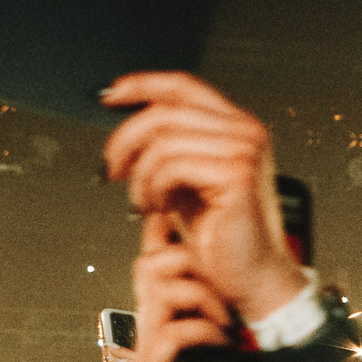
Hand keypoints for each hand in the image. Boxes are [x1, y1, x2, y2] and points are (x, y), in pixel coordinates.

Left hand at [100, 72, 307, 324]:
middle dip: (126, 140)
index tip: (110, 97)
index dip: (142, 85)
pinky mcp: (236, 174)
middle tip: (113, 168)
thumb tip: (128, 124)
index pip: (183, 86)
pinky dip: (153, 189)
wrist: (250, 275)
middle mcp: (245, 132)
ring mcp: (244, 151)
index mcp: (237, 127)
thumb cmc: (221, 236)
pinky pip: (171, 166)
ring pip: (163, 140)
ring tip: (144, 200)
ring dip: (141, 175)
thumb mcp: (186, 180)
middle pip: (165, 111)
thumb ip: (168, 147)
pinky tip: (159, 208)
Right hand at [131, 246, 281, 361]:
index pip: (157, 273)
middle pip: (148, 269)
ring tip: (228, 323)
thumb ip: (248, 322)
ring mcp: (149, 356)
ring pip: (157, 292)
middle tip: (224, 289)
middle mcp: (154, 337)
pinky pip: (170, 333)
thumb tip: (274, 292)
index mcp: (172, 328)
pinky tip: (223, 343)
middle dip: (189, 264)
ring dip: (201, 297)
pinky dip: (202, 330)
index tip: (195, 231)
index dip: (169, 245)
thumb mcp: (253, 355)